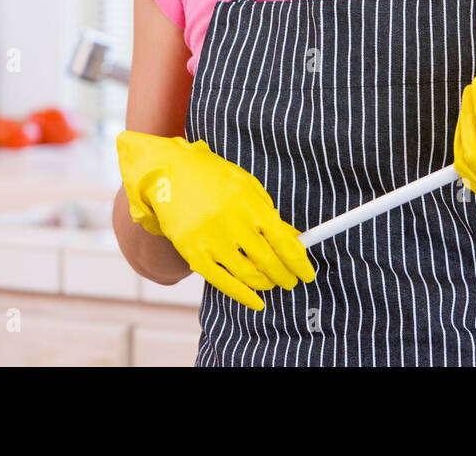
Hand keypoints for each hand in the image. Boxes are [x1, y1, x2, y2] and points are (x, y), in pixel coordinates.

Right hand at [116, 131, 316, 310]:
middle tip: (292, 281)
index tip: (307, 273)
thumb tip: (295, 241)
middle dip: (285, 276)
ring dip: (266, 284)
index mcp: (250, 204)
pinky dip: (243, 296)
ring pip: (248, 275)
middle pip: (268, 261)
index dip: (299, 262)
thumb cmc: (214, 179)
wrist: (169, 173)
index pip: (283, 241)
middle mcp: (232, 223)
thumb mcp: (248, 188)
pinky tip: (256, 301)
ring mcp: (211, 240)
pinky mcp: (193, 253)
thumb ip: (270, 215)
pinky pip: (222, 282)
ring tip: (273, 283)